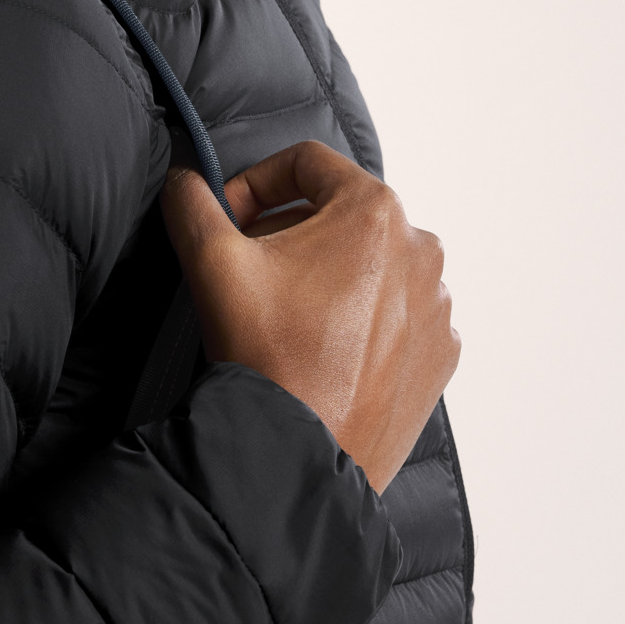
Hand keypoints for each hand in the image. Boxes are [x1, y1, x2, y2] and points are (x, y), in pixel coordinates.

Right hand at [159, 142, 459, 493]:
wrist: (301, 459)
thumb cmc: (268, 358)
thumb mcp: (213, 263)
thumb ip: (192, 202)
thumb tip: (184, 181)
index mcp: (374, 212)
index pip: (307, 163)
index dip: (254, 182)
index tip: (228, 218)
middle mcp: (420, 250)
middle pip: (340, 214)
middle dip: (289, 232)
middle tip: (248, 270)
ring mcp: (436, 306)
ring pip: (371, 264)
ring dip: (326, 274)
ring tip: (285, 315)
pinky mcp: (440, 354)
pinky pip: (397, 314)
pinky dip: (361, 318)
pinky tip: (322, 348)